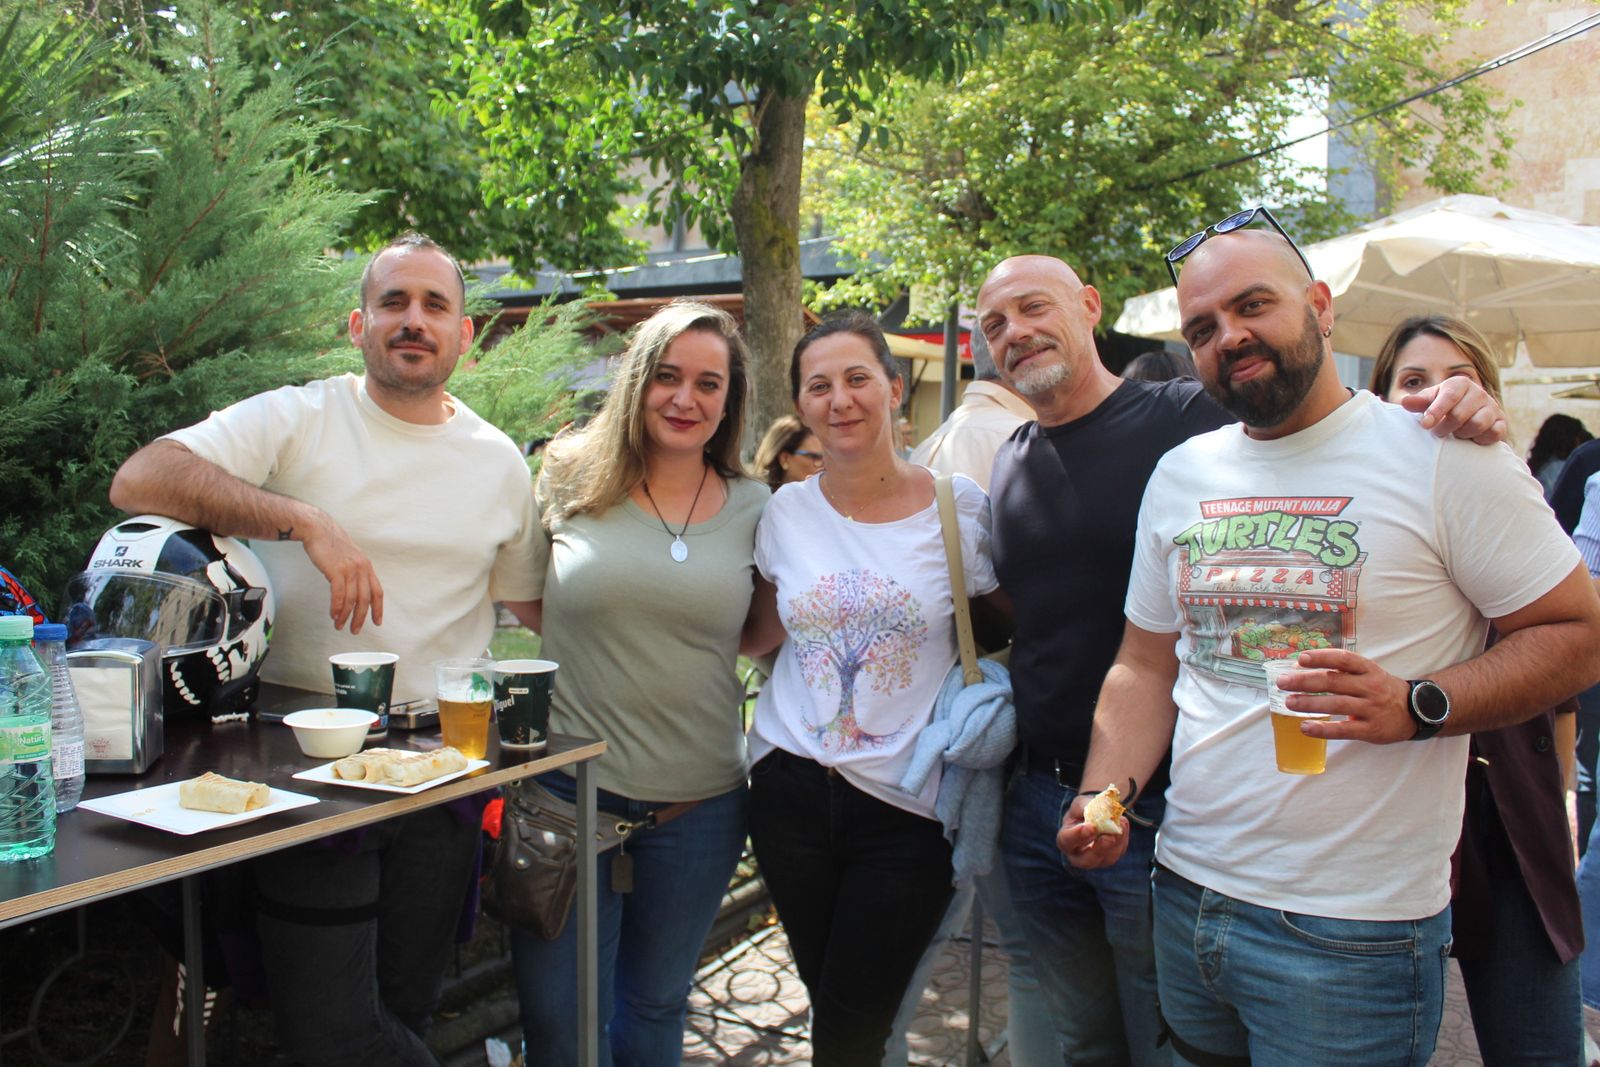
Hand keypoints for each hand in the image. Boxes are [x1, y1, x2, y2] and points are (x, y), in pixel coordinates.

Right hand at [299, 511, 383, 633]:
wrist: (317, 529)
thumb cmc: (331, 543)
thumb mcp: (349, 557)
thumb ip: (354, 571)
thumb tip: (354, 588)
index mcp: (367, 566)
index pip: (377, 592)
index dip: (378, 608)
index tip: (377, 622)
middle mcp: (362, 568)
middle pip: (365, 600)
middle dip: (361, 618)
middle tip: (355, 630)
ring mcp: (350, 569)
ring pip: (352, 600)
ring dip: (345, 615)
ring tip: (340, 625)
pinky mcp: (336, 570)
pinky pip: (339, 595)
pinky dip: (337, 607)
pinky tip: (334, 615)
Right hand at [1058, 794, 1131, 868]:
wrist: (1094, 815)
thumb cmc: (1083, 810)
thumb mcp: (1081, 803)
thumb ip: (1087, 806)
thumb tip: (1104, 809)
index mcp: (1065, 839)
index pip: (1067, 840)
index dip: (1078, 835)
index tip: (1091, 827)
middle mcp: (1077, 854)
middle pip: (1086, 860)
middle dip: (1099, 849)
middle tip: (1109, 837)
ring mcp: (1095, 859)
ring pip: (1106, 858)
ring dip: (1116, 842)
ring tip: (1121, 823)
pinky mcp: (1110, 857)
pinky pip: (1118, 852)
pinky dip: (1123, 839)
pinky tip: (1123, 824)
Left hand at [1277, 648, 1413, 743]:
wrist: (1416, 711)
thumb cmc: (1382, 689)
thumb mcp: (1369, 673)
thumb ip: (1342, 670)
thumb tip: (1301, 667)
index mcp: (1369, 669)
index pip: (1343, 659)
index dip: (1321, 657)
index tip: (1300, 659)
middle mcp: (1370, 687)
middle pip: (1334, 682)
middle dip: (1304, 681)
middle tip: (1282, 682)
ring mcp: (1371, 709)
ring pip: (1336, 704)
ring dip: (1309, 703)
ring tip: (1288, 703)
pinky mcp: (1371, 730)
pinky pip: (1343, 730)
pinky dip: (1323, 729)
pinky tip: (1305, 727)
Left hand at [1399, 376, 1506, 444]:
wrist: (1469, 414)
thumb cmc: (1444, 406)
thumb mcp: (1430, 401)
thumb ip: (1419, 402)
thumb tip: (1405, 402)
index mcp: (1460, 384)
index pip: (1448, 397)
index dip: (1436, 412)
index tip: (1426, 425)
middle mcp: (1479, 393)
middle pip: (1460, 415)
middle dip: (1445, 427)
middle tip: (1438, 432)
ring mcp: (1493, 407)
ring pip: (1477, 424)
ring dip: (1462, 434)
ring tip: (1456, 433)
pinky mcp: (1502, 422)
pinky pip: (1493, 433)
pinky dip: (1480, 439)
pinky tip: (1472, 438)